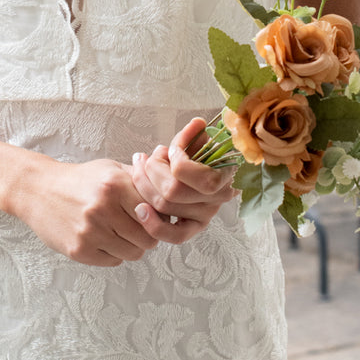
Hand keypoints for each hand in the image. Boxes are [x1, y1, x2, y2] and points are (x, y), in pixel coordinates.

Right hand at [18, 157, 160, 267]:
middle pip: (148, 237)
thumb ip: (141, 178)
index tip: (154, 215)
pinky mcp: (79, 250)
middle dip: (149, 235)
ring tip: (121, 234)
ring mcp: (90, 231)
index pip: (156, 211)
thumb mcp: (110, 168)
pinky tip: (104, 240)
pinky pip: (113, 261)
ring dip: (132, 246)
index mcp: (114, 185)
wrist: (38, 190)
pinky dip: (113, 254)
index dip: (159, 216)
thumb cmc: (79, 179)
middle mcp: (103, 208)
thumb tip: (172, 188)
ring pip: (132, 253)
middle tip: (139, 228)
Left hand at [131, 116, 237, 244]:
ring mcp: (204, 216)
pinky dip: (152, 224)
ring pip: (165, 207)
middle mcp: (215, 199)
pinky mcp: (191, 229)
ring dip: (144, 185)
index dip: (174, 160)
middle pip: (171, 190)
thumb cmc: (200, 157)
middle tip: (142, 159)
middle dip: (151, 171)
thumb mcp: (198, 142)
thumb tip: (197, 124)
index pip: (190, 173)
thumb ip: (193, 136)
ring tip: (139, 170)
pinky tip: (140, 209)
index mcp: (221, 174)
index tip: (167, 150)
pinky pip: (172, 235)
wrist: (203, 176)